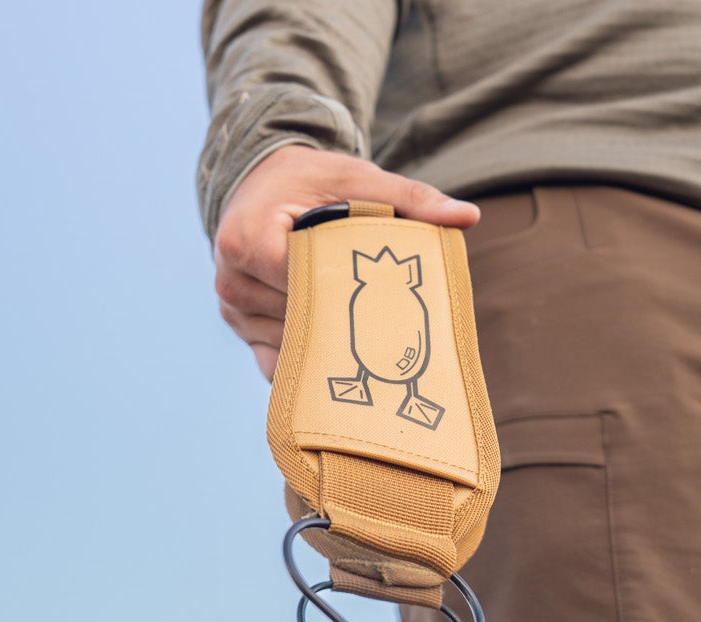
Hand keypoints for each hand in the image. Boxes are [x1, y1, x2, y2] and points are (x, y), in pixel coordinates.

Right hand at [213, 144, 479, 380]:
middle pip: (294, 318)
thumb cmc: (314, 182)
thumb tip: (468, 217)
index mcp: (246, 238)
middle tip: (385, 328)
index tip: (377, 297)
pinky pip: (276, 363)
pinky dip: (308, 363)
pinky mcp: (243, 331)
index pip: (297, 282)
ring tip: (362, 339)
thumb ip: (412, 199)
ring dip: (325, 343)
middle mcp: (232, 279)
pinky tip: (339, 360)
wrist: (265, 184)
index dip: (337, 291)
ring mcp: (234, 311)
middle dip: (338, 321)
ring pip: (287, 344)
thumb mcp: (360, 179)